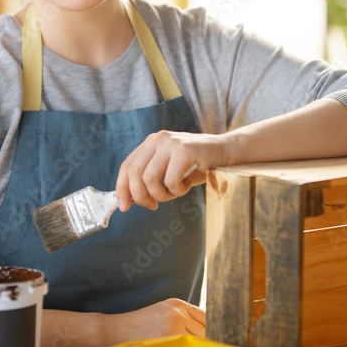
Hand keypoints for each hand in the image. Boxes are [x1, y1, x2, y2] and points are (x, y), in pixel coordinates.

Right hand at [102, 298, 205, 345]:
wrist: (114, 331)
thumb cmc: (137, 328)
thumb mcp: (161, 315)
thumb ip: (182, 320)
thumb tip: (206, 336)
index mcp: (177, 304)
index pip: (207, 317)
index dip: (215, 330)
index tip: (221, 342)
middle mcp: (178, 310)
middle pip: (207, 328)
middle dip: (210, 342)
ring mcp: (175, 322)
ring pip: (200, 339)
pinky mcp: (171, 335)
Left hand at [115, 130, 233, 210]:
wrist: (224, 152)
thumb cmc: (195, 165)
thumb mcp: (168, 171)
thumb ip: (149, 181)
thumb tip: (129, 200)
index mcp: (150, 143)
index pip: (126, 166)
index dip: (122, 188)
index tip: (124, 206)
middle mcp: (157, 140)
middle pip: (134, 174)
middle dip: (141, 196)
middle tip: (153, 205)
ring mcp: (170, 144)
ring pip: (150, 179)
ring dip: (162, 195)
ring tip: (175, 193)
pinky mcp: (184, 150)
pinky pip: (170, 180)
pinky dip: (177, 190)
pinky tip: (186, 185)